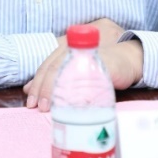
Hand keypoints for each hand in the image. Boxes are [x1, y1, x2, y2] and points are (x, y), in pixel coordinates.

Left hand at [23, 39, 143, 111]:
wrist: (129, 59)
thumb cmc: (99, 66)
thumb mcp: (74, 70)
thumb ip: (53, 77)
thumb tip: (29, 89)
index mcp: (66, 50)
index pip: (46, 66)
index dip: (36, 83)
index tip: (30, 100)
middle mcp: (75, 50)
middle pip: (53, 68)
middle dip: (43, 88)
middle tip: (37, 106)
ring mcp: (89, 57)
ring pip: (67, 72)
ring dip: (56, 91)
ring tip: (50, 107)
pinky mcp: (104, 64)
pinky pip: (89, 78)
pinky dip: (78, 91)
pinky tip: (72, 103)